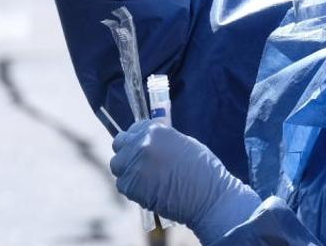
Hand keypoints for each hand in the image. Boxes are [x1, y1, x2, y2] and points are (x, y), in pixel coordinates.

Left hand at [111, 120, 260, 242]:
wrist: (208, 197)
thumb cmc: (203, 170)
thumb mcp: (183, 143)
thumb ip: (161, 140)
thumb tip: (148, 140)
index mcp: (155, 130)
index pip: (134, 128)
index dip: (137, 138)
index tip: (141, 146)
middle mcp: (141, 144)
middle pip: (120, 144)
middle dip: (128, 152)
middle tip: (139, 163)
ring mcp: (134, 165)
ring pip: (117, 164)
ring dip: (127, 170)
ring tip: (144, 178)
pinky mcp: (131, 186)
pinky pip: (122, 184)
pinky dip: (131, 188)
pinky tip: (147, 190)